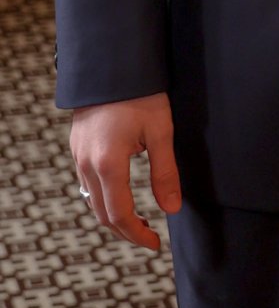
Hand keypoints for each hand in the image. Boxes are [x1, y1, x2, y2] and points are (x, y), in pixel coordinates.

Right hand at [71, 92, 181, 250]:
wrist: (113, 63)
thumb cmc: (142, 94)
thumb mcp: (160, 132)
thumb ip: (165, 173)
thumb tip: (172, 209)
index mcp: (108, 164)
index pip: (119, 215)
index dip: (137, 234)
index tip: (155, 243)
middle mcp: (87, 164)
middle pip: (102, 214)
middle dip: (125, 231)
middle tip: (149, 238)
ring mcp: (78, 155)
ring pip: (92, 200)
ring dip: (113, 216)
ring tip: (138, 220)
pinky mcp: (77, 146)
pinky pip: (87, 183)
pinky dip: (103, 198)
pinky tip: (121, 194)